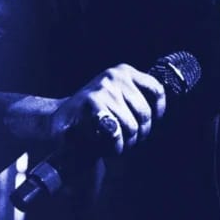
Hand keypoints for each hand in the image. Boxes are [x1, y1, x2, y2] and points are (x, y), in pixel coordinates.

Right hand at [5, 64, 167, 152]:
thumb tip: (160, 113)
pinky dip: (114, 146)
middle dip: (139, 135)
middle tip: (127, 142)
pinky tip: (106, 148)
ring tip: (114, 145)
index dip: (158, 113)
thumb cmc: (94, 116)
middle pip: (146, 114)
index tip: (149, 125)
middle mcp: (115, 76)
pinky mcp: (92, 104)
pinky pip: (116, 132)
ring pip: (132, 127)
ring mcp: (103, 89)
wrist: (59, 121)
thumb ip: (137, 101)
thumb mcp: (117, 100)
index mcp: (124, 72)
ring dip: (126, 144)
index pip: (157, 90)